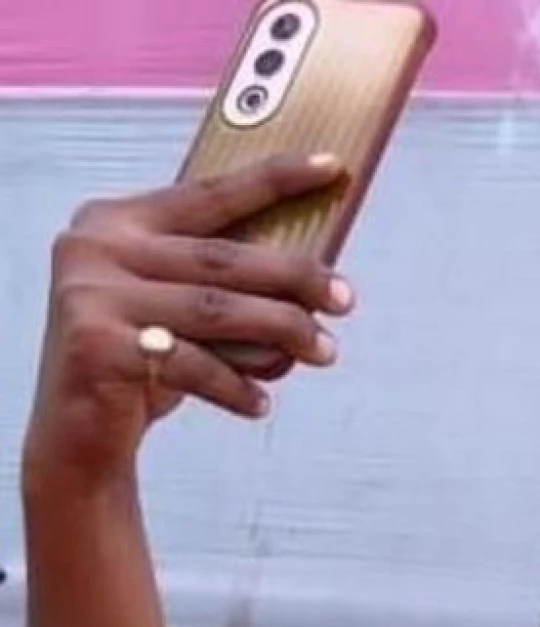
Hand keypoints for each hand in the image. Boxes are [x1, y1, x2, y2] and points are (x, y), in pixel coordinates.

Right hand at [25, 153, 353, 484]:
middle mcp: (96, 248)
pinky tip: (261, 403)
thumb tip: (317, 281)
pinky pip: (193, 364)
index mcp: (117, 221)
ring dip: (283, 331)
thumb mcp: (178, 304)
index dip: (275, 178)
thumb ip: (224, 282)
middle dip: (297, 277)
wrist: (76, 429)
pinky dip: (236, 386)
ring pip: (217, 309)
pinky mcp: (96, 347)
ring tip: (324, 352)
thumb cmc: (141, 356)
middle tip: (345, 299)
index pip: (210, 193)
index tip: (333, 167)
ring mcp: (90, 296)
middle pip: (224, 257)